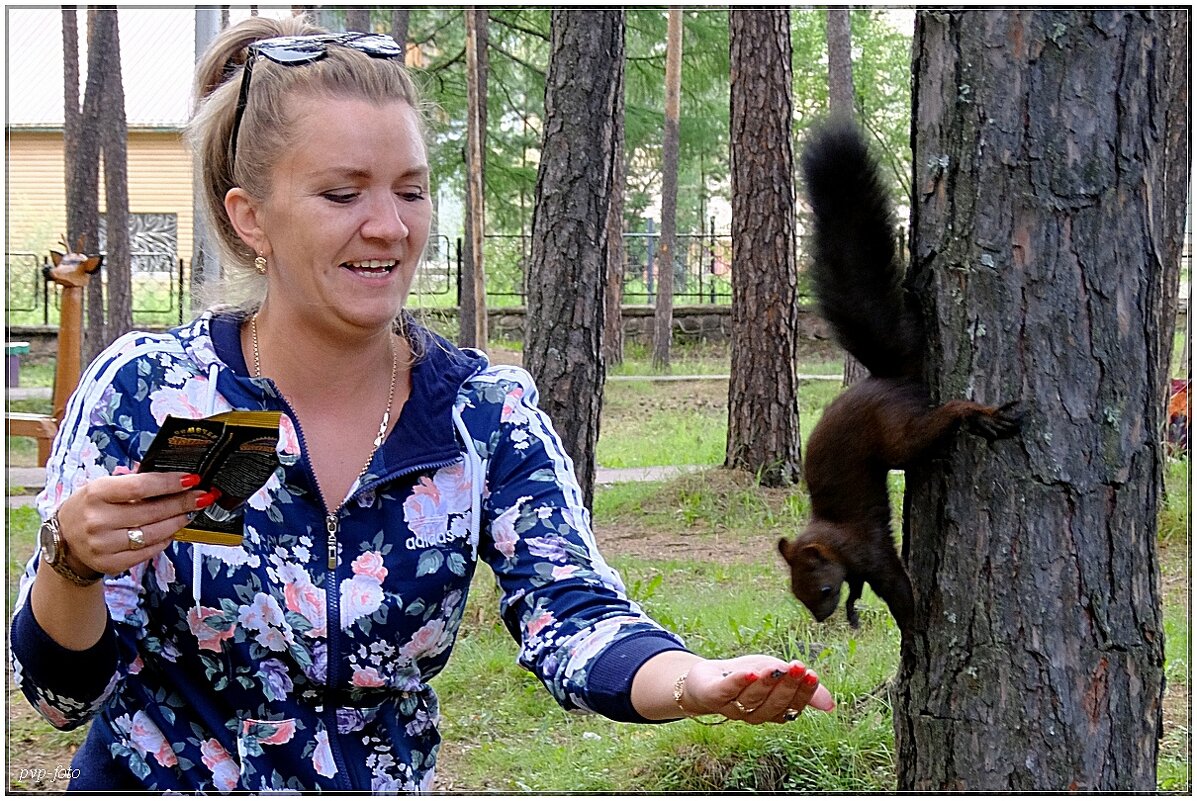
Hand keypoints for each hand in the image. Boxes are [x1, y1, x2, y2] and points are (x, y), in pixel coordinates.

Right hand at [53, 471, 214, 577]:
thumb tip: (172, 476)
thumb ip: (133, 481)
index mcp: (96, 493)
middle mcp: (98, 520)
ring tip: (189, 513)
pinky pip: (147, 552)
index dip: (170, 483)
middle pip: (152, 511)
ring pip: (154, 534)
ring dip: (177, 522)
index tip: (192, 479)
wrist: (63, 540)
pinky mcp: (110, 563)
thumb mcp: (102, 487)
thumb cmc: (89, 507)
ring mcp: (103, 544)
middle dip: (183, 503)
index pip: (141, 486)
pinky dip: (164, 541)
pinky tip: (171, 532)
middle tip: (201, 496)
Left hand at [678, 655, 834, 723]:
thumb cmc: (748, 677)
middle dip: (787, 685)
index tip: (812, 675)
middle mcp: (754, 714)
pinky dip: (738, 682)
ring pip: (751, 698)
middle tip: (799, 668)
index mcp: (773, 711)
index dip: (803, 693)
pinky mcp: (713, 696)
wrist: (707, 678)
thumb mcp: (777, 676)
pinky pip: (726, 692)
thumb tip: (831, 706)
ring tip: (776, 668)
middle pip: (773, 704)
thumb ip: (801, 686)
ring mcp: (732, 707)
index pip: (792, 707)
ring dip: (765, 683)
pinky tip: (749, 672)